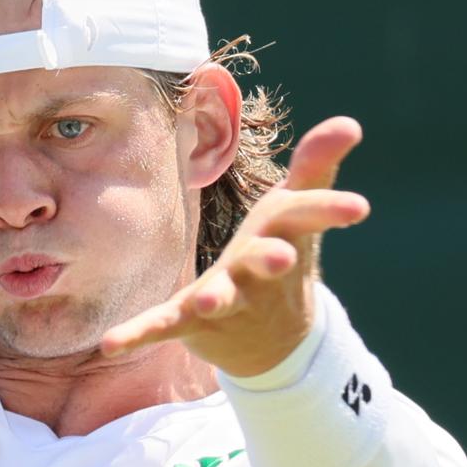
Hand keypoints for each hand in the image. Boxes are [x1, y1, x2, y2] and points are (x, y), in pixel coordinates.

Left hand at [100, 117, 370, 376]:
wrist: (275, 339)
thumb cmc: (280, 255)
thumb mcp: (295, 212)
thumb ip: (314, 167)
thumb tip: (350, 121)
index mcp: (282, 239)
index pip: (308, 218)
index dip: (329, 210)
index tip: (359, 208)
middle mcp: (258, 274)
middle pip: (265, 264)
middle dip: (271, 260)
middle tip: (281, 258)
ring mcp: (226, 301)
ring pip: (220, 299)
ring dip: (214, 299)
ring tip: (202, 303)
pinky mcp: (190, 323)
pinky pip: (161, 326)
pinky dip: (136, 334)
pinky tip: (108, 344)